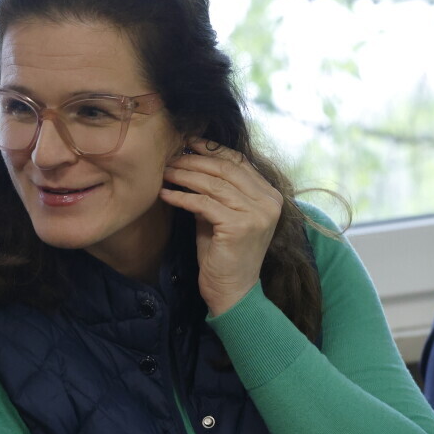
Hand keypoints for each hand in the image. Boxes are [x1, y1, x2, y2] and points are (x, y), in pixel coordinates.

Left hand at [160, 138, 282, 315]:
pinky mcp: (239, 226)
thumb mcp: (220, 215)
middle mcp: (269, 201)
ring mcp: (257, 213)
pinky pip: (204, 203)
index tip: (188, 142)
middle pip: (225, 169)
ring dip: (184, 175)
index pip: (239, 162)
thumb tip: (188, 162)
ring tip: (163, 173)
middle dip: (193, 161)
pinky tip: (165, 194)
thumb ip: (214, 191)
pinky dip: (181, 197)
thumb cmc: (223, 253)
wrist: (232, 290)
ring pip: (213, 183)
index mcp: (269, 195)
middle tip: (168, 158)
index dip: (212, 150)